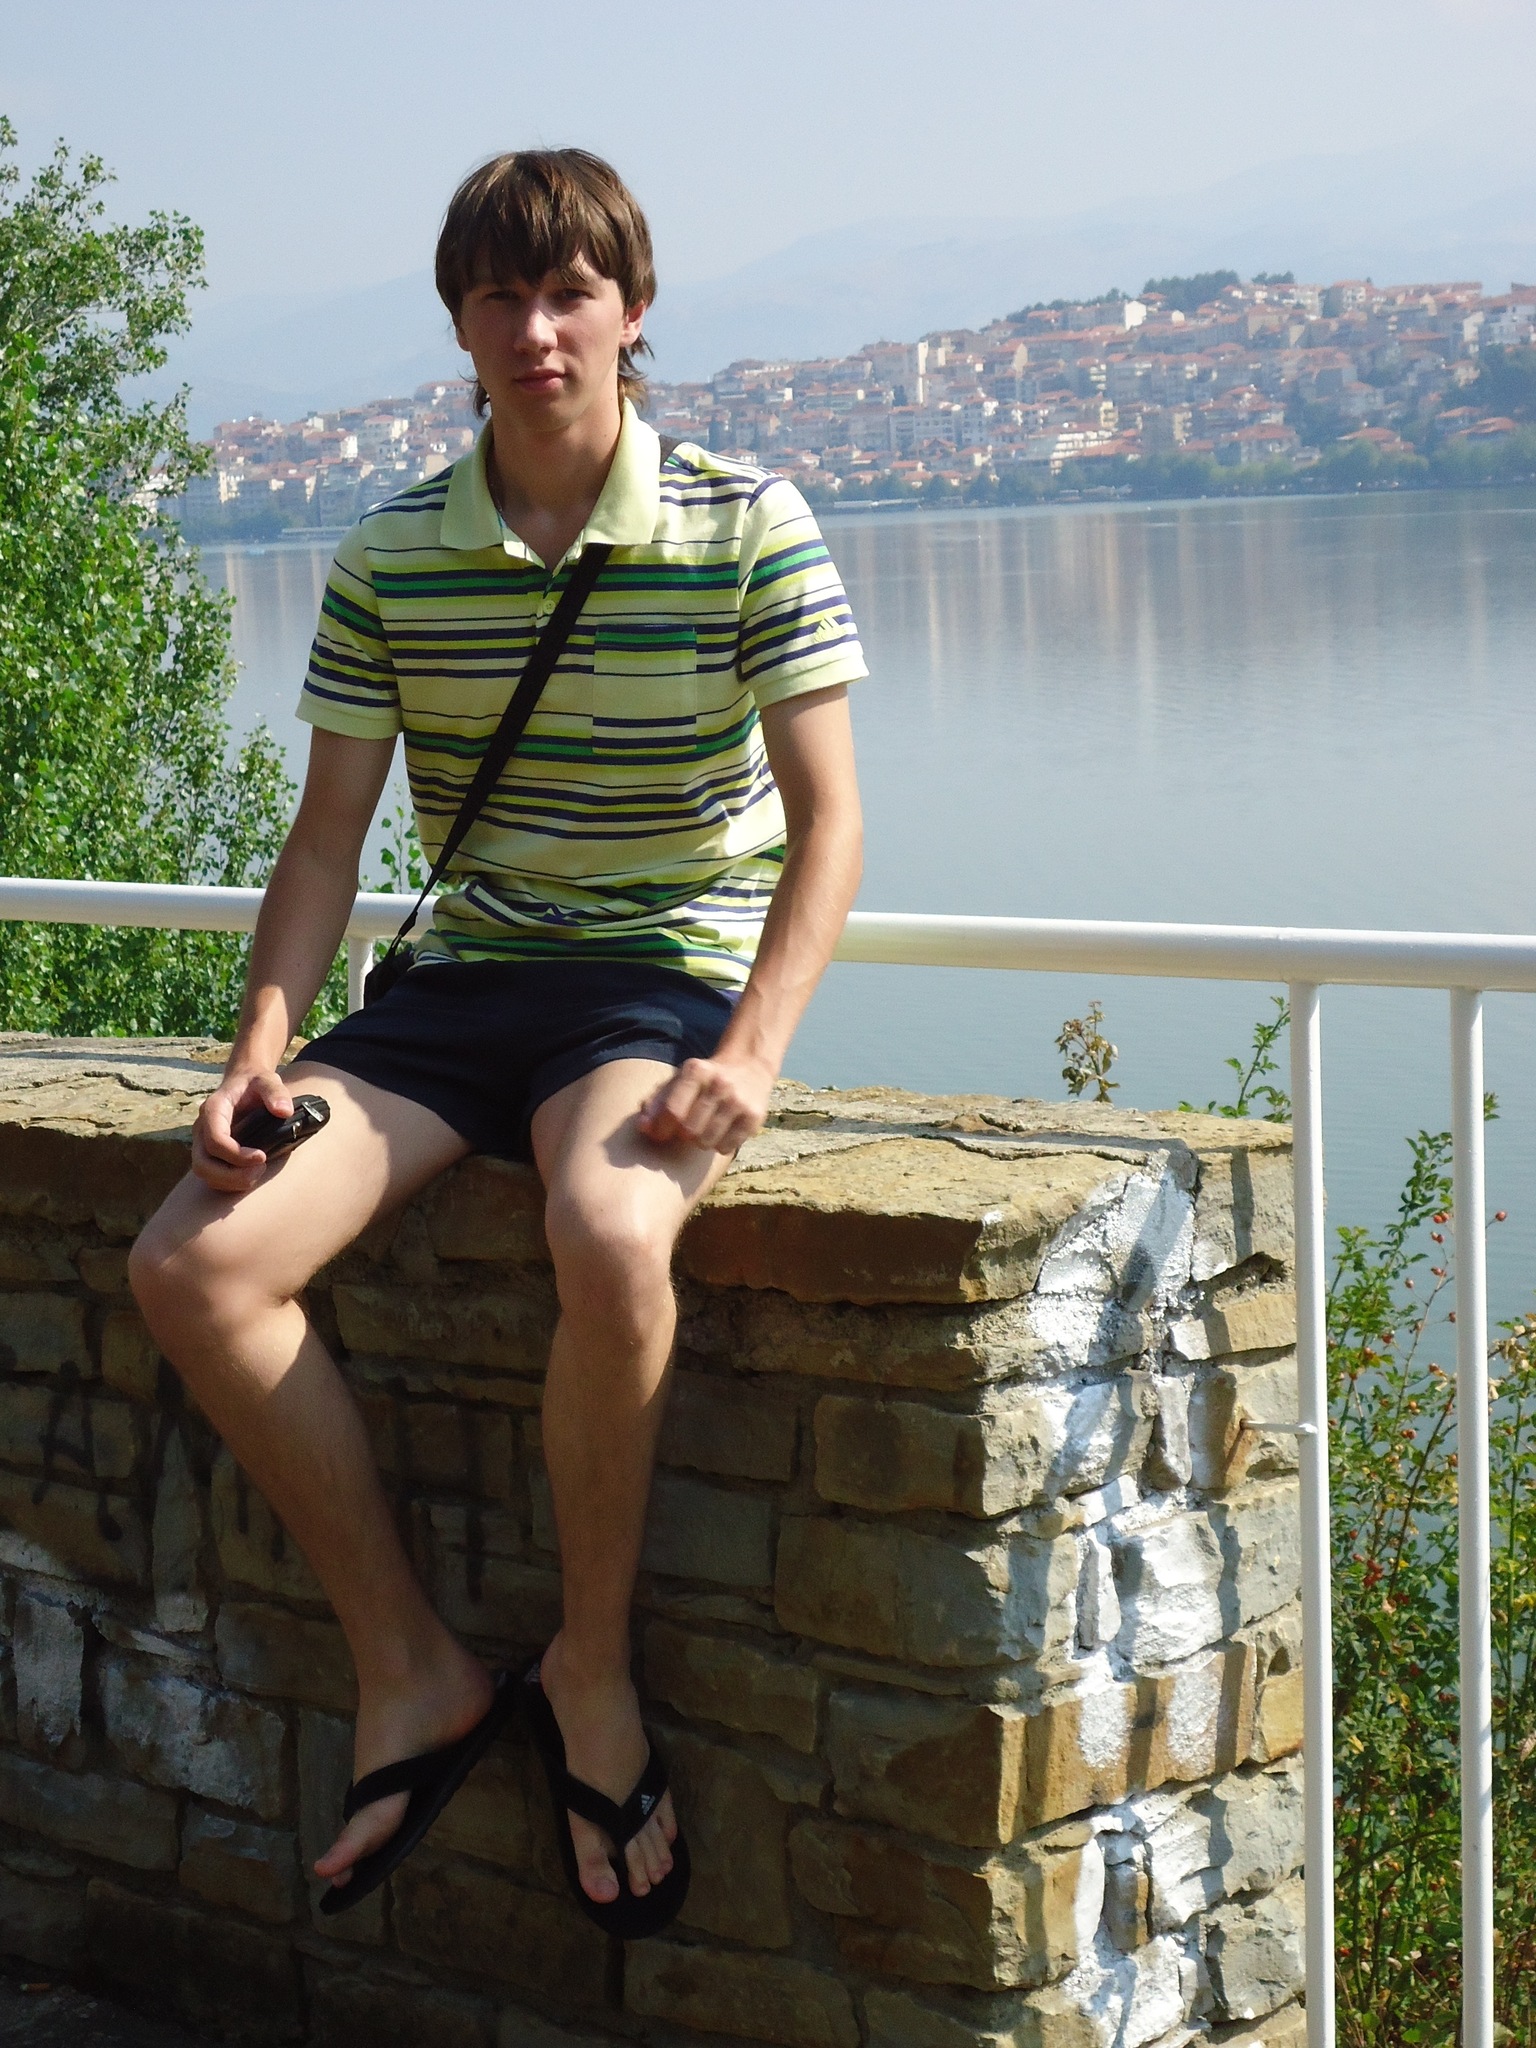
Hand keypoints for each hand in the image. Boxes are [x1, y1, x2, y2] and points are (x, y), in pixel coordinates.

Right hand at [191, 1067, 293, 1192]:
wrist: (244, 1082)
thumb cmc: (255, 1083)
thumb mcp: (268, 1081)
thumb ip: (276, 1093)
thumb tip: (284, 1111)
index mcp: (214, 1109)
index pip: (214, 1139)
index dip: (236, 1154)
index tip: (262, 1157)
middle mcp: (202, 1127)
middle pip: (202, 1162)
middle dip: (230, 1175)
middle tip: (259, 1171)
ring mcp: (203, 1141)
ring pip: (204, 1172)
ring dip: (229, 1181)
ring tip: (257, 1173)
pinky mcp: (209, 1152)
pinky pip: (211, 1175)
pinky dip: (228, 1182)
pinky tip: (250, 1175)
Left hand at [636, 1053, 774, 1155]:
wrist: (749, 1065)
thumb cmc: (704, 1079)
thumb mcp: (678, 1080)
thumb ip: (656, 1102)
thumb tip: (643, 1128)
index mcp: (696, 1071)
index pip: (672, 1111)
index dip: (661, 1129)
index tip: (660, 1133)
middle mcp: (720, 1084)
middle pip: (688, 1130)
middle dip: (683, 1135)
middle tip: (687, 1128)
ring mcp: (739, 1101)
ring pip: (706, 1142)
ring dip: (700, 1141)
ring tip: (705, 1128)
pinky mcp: (754, 1117)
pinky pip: (726, 1147)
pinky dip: (720, 1145)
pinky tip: (722, 1130)